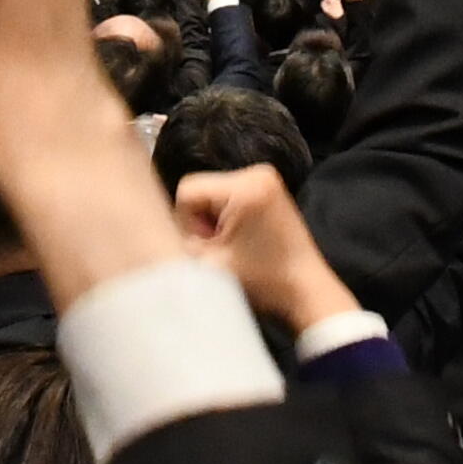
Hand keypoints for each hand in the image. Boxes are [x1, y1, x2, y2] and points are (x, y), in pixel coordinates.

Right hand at [170, 161, 358, 336]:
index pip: (187, 190)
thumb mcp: (211, 265)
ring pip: (212, 195)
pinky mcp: (269, 190)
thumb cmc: (264, 281)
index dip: (188, 223)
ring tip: (233, 248)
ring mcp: (266, 178)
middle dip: (202, 222)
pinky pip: (230, 197)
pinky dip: (227, 220)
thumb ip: (179, 244)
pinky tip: (241, 241)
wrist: (306, 291)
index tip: (211, 248)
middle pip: (200, 190)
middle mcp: (257, 172)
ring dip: (213, 222)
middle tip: (223, 250)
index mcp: (245, 185)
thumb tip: (156, 232)